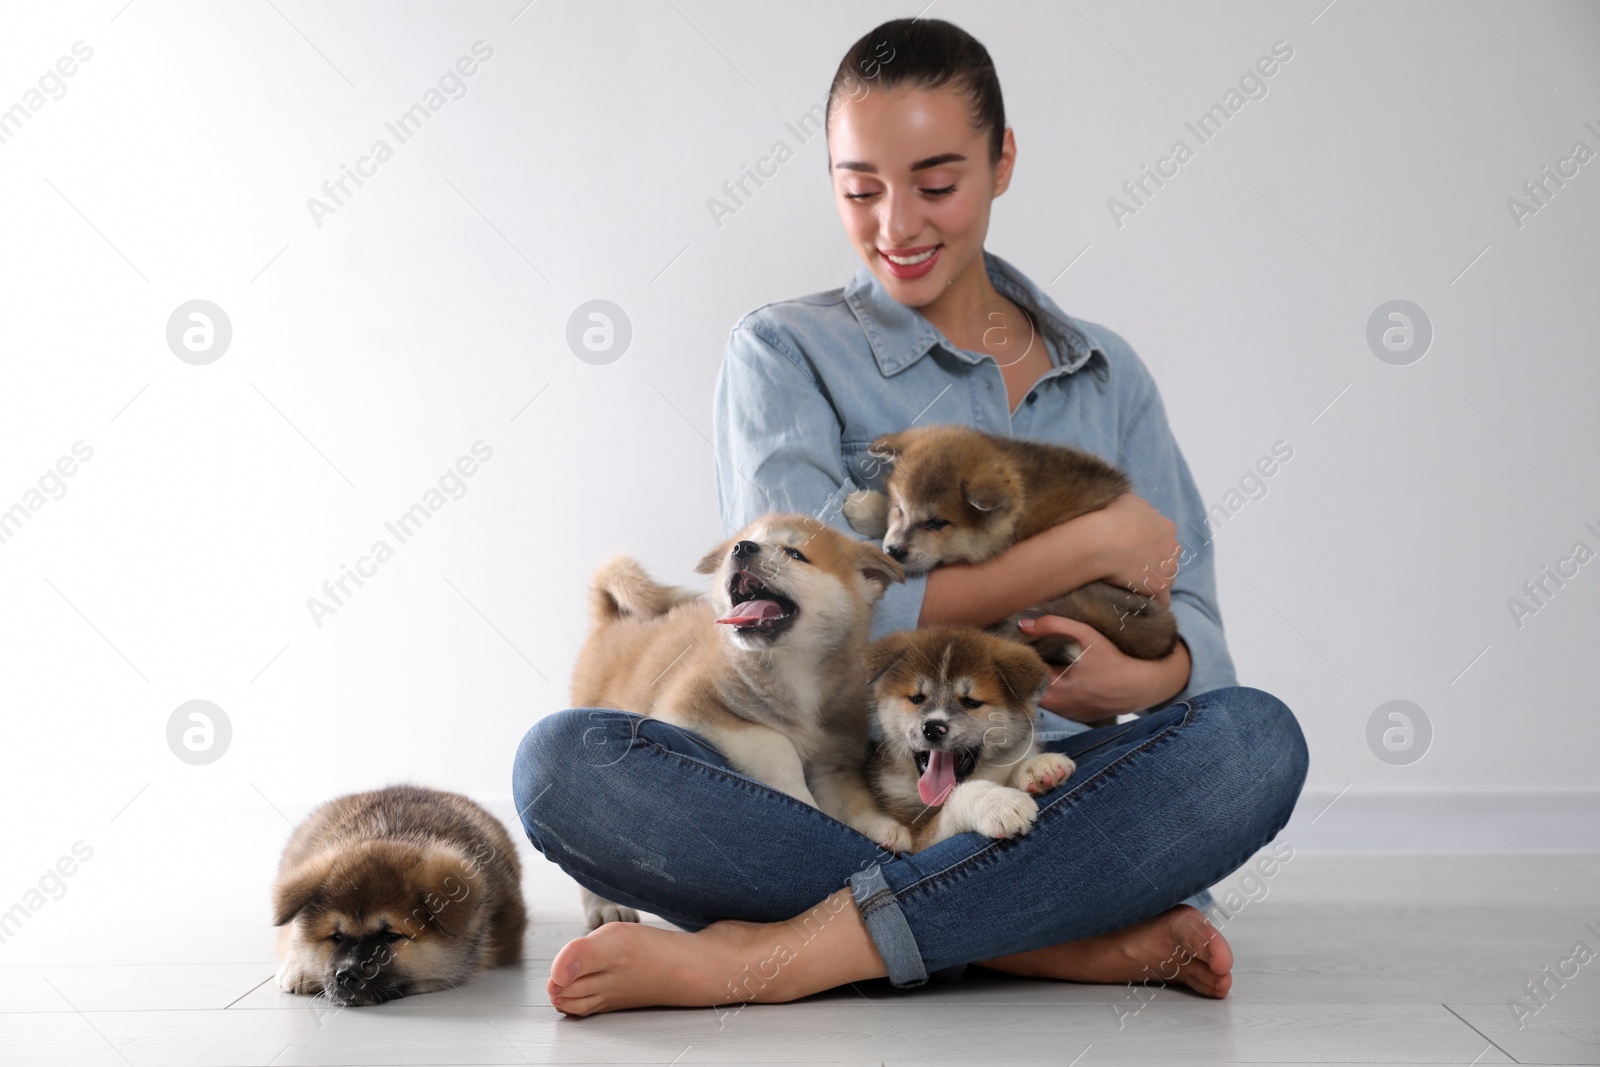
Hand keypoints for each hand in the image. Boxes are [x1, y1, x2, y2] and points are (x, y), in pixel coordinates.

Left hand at [1020, 614, 1189, 720]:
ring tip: (1048, 664)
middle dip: (1029, 671)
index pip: (1023, 672)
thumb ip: (1053, 625)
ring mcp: (1066, 715)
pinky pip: (1058, 705)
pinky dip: (1057, 693)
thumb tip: (1023, 625)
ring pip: (1043, 697)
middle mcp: (1055, 706)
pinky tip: (1065, 679)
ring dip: (1042, 682)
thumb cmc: (1112, 660)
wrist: (1140, 686)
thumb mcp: (1084, 635)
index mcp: (1051, 687)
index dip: (1021, 658)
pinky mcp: (1077, 718)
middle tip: (1034, 653)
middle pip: (1030, 686)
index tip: (1022, 646)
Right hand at [1085, 493, 1179, 607]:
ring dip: (1153, 581)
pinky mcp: (1159, 586)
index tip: (1136, 549)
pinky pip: (1162, 599)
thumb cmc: (1111, 518)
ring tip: (1134, 586)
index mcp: (1167, 527)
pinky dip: (1153, 600)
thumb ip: (1142, 508)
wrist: (1101, 541)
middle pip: (1168, 559)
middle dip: (1155, 563)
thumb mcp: (1129, 501)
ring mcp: (1168, 568)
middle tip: (1133, 567)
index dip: (1150, 544)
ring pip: (1166, 578)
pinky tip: (1142, 603)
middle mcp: (1173, 547)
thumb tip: (1143, 512)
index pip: (1165, 539)